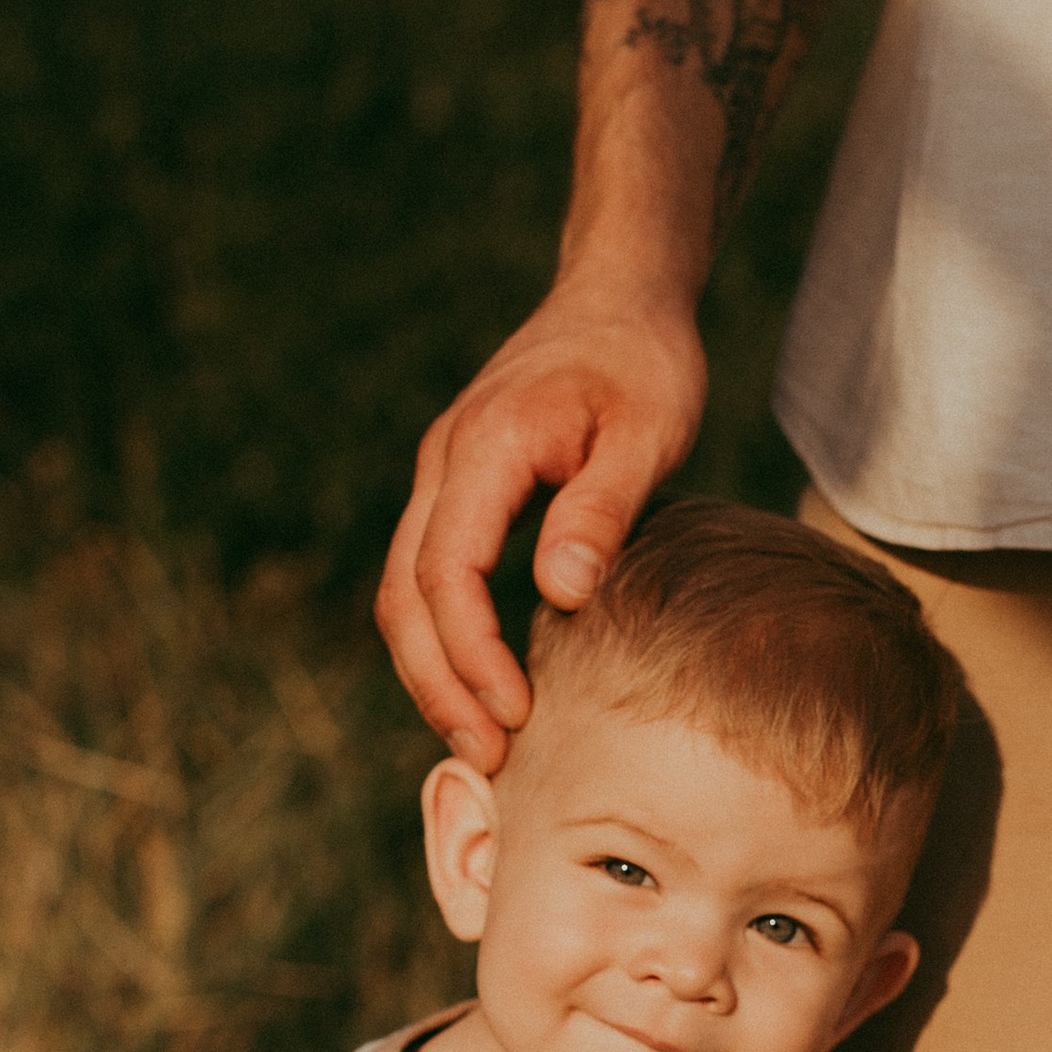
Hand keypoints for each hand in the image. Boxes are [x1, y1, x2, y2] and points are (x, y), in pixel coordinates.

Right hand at [375, 269, 707, 768]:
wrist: (617, 296)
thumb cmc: (644, 361)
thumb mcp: (648, 429)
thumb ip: (602, 508)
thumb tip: (559, 592)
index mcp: (484, 447)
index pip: (446, 571)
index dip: (471, 653)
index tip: (516, 712)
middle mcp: (444, 464)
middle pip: (404, 593)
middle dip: (438, 684)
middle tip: (489, 756)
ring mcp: (443, 478)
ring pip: (404, 591)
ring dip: (434, 671)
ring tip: (483, 740)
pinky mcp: (459, 493)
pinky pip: (429, 578)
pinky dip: (445, 640)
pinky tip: (486, 687)